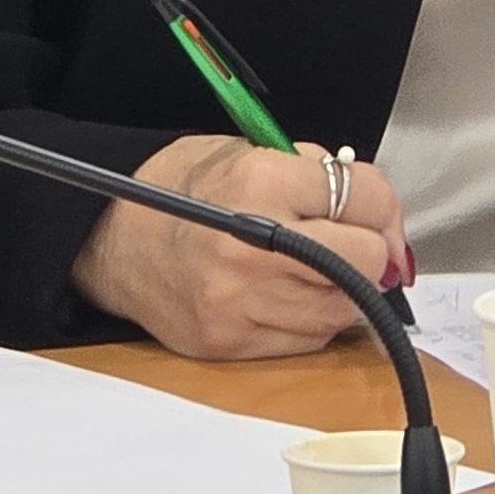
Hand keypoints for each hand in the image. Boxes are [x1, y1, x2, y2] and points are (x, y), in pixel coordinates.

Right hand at [67, 138, 403, 359]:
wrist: (110, 237)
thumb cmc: (182, 188)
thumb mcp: (250, 150)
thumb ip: (321, 176)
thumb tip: (384, 222)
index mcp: (259, 181)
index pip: (368, 199)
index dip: (381, 209)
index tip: (373, 215)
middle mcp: (250, 244)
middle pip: (366, 262)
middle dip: (370, 253)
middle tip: (351, 244)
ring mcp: (237, 301)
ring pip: (344, 310)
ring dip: (342, 291)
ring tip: (308, 268)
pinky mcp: (228, 343)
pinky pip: (308, 341)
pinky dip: (309, 320)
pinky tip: (282, 294)